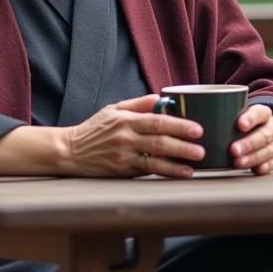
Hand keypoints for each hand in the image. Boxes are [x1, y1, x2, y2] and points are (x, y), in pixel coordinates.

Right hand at [63, 93, 204, 178]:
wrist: (70, 151)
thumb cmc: (94, 130)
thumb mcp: (113, 109)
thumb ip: (137, 104)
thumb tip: (160, 98)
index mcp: (126, 120)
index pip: (156, 120)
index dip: (178, 124)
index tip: (196, 128)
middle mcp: (126, 137)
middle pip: (159, 139)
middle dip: (183, 143)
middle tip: (202, 146)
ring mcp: (124, 155)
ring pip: (156, 158)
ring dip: (178, 160)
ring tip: (196, 162)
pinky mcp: (123, 171)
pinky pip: (148, 171)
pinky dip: (167, 172)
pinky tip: (181, 173)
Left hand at [230, 104, 272, 173]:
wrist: (268, 131)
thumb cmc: (246, 122)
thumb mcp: (239, 113)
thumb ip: (223, 114)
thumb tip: (192, 114)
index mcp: (262, 113)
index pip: (259, 112)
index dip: (251, 118)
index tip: (240, 124)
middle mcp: (271, 127)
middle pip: (264, 134)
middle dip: (249, 143)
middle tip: (233, 150)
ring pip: (268, 150)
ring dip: (253, 158)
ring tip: (238, 163)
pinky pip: (272, 163)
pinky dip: (263, 166)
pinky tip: (255, 170)